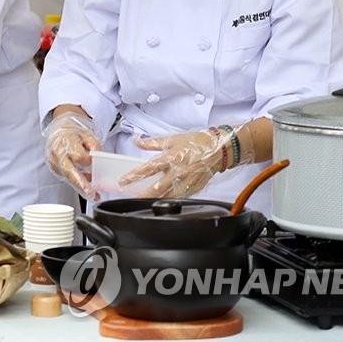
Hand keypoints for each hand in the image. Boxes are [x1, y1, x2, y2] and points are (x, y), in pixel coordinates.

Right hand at [44, 110, 103, 197]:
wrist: (58, 132)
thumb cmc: (73, 134)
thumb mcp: (87, 135)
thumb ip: (94, 145)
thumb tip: (97, 158)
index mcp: (66, 141)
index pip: (78, 156)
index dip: (88, 161)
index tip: (94, 162)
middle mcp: (57, 153)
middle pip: (70, 172)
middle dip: (81, 185)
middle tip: (91, 194)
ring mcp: (54, 162)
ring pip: (68, 178)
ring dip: (81, 187)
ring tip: (93, 194)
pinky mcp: (54, 169)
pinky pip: (66, 178)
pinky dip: (76, 182)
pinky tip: (85, 184)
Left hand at [120, 124, 254, 197]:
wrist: (219, 150)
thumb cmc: (198, 143)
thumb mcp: (172, 139)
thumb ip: (152, 143)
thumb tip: (137, 141)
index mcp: (171, 159)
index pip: (148, 169)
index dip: (134, 176)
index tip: (123, 181)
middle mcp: (178, 173)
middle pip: (156, 188)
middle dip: (141, 194)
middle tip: (129, 197)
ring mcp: (186, 183)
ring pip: (167, 197)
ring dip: (153, 200)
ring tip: (141, 203)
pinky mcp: (193, 190)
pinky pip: (179, 198)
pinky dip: (169, 200)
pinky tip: (161, 202)